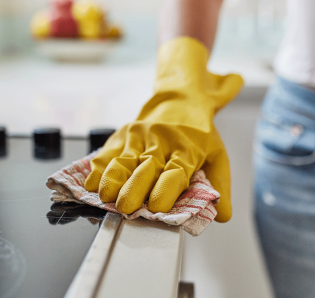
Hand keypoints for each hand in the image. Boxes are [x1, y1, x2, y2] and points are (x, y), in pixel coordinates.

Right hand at [84, 37, 243, 221]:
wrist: (180, 98)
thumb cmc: (198, 133)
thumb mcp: (217, 154)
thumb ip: (219, 185)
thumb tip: (222, 216)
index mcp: (187, 149)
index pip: (176, 171)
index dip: (166, 189)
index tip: (157, 206)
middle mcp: (161, 142)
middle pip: (146, 168)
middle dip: (134, 189)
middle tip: (126, 208)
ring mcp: (140, 137)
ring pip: (123, 160)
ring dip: (113, 179)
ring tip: (106, 197)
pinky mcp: (123, 135)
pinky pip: (108, 153)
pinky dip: (98, 169)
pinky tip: (91, 184)